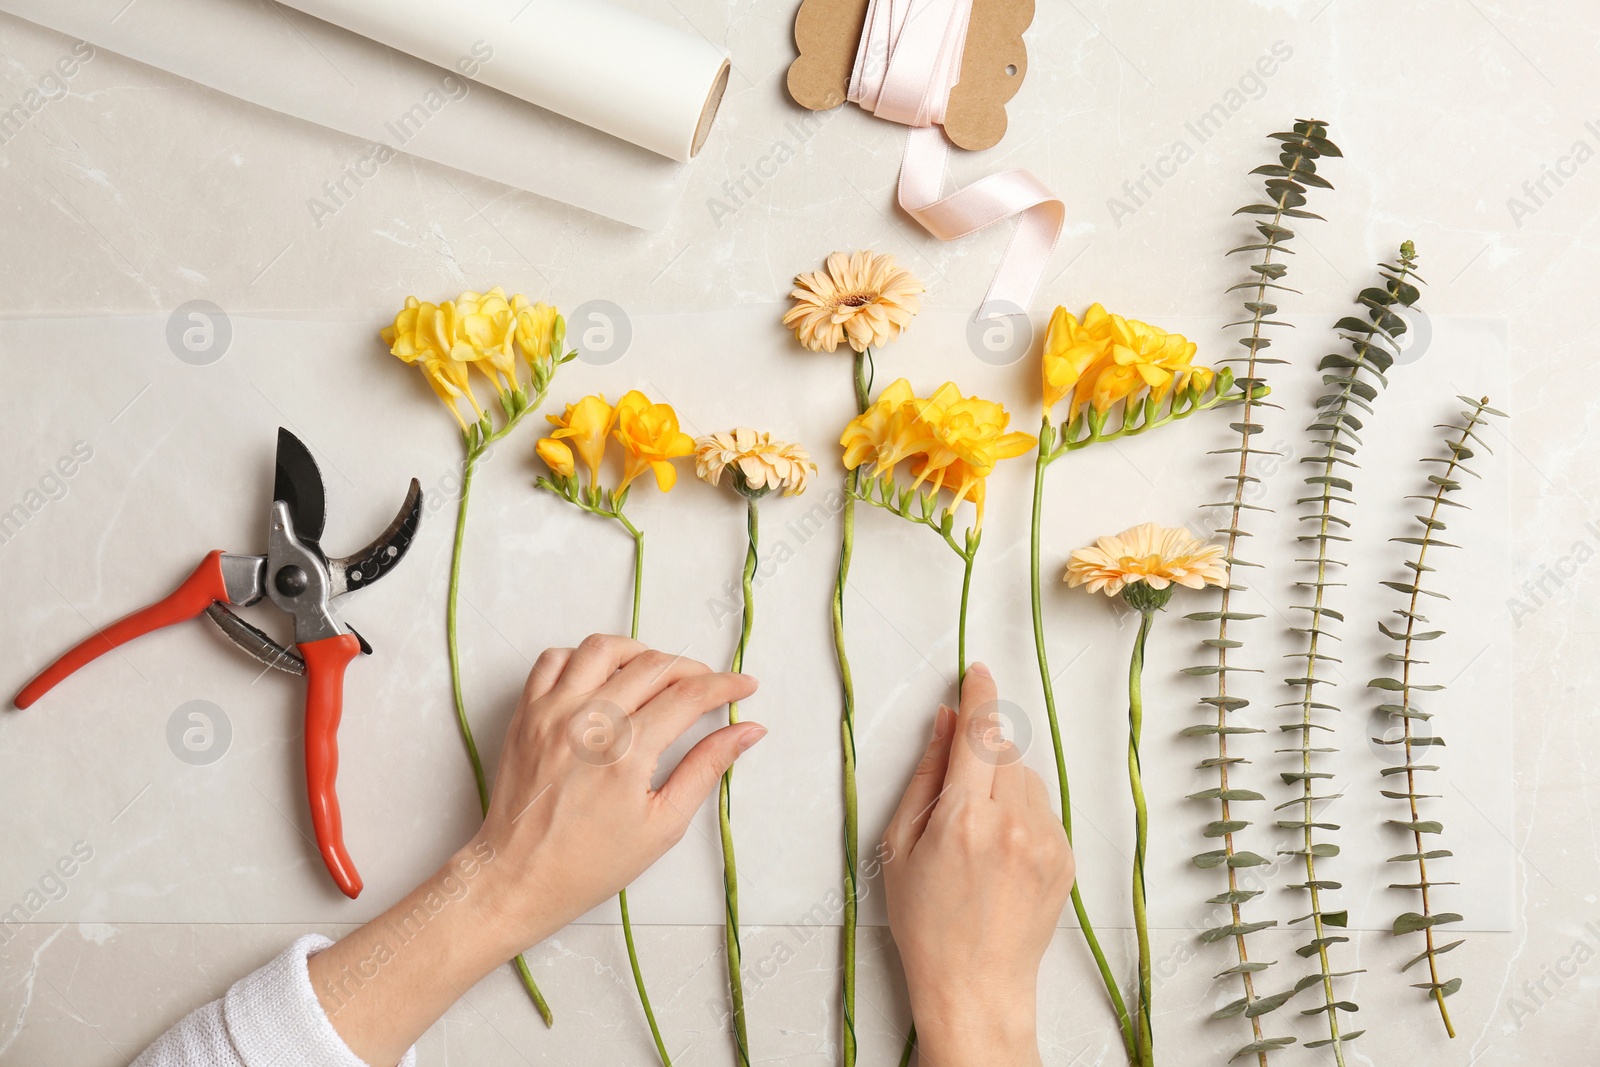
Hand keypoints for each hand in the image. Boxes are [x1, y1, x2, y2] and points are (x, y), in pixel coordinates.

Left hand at [308, 634, 763, 1065]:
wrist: (516, 878)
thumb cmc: (591, 863)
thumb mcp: (663, 825)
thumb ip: (707, 769)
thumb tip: (748, 730)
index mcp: (626, 751)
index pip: (689, 695)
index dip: (725, 685)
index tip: (744, 686)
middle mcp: (588, 720)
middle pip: (653, 665)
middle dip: (692, 669)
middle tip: (708, 686)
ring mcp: (551, 711)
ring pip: (603, 648)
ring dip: (639, 652)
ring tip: (656, 674)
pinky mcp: (526, 713)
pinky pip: (554, 659)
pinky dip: (583, 658)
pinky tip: (602, 679)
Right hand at [882, 663, 1073, 1066]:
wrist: (975, 984)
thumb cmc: (926, 921)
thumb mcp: (900, 844)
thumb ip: (926, 775)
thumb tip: (945, 722)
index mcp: (963, 817)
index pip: (979, 731)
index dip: (978, 694)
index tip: (977, 671)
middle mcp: (1012, 823)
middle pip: (1004, 749)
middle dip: (981, 753)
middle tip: (956, 797)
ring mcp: (1046, 841)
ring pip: (1026, 777)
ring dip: (1002, 784)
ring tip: (977, 835)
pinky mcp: (1065, 857)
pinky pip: (1042, 809)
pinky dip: (1021, 814)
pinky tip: (1000, 853)